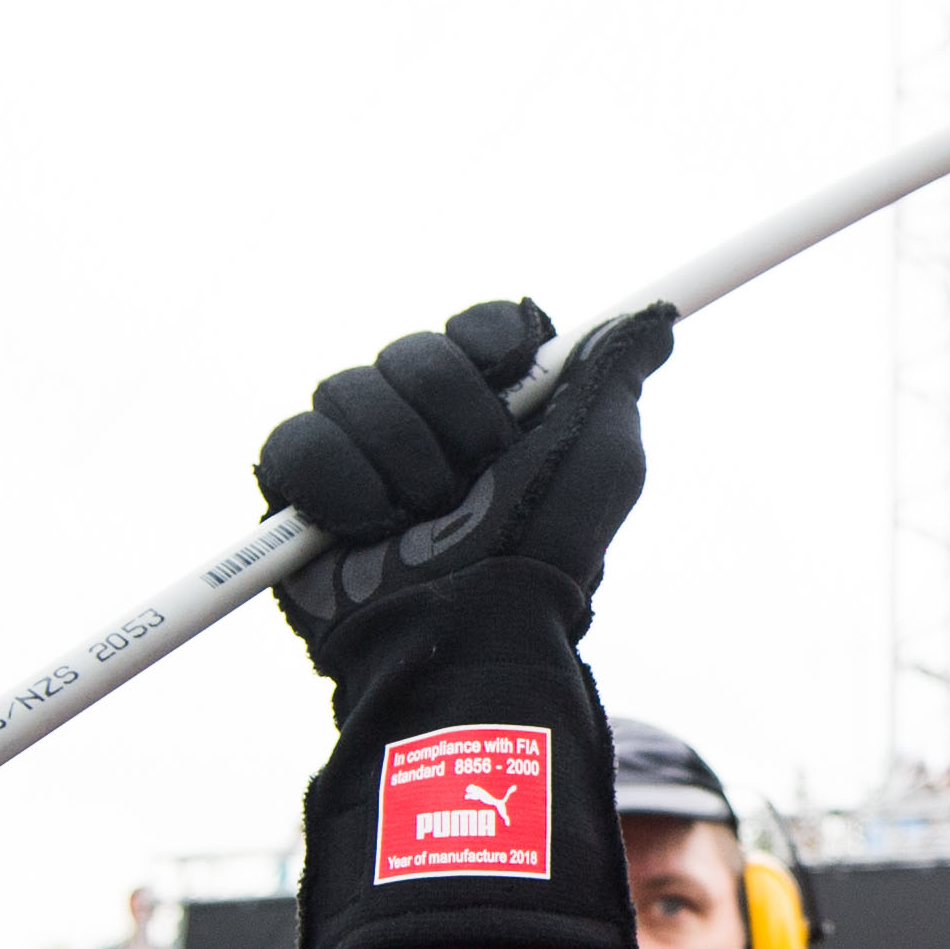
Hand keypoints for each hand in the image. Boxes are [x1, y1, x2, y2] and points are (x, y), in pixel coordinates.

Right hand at [262, 302, 674, 655]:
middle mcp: (427, 422)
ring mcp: (359, 452)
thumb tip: (652, 322)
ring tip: (421, 520)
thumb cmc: (542, 553)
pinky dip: (340, 486)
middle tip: (472, 478)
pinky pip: (297, 441)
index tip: (509, 367)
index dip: (488, 342)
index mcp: (496, 408)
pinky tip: (366, 530)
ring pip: (349, 389)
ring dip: (398, 460)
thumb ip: (616, 374)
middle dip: (450, 417)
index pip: (478, 328)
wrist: (469, 626)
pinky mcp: (298, 489)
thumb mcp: (601, 459)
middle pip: (413, 353)